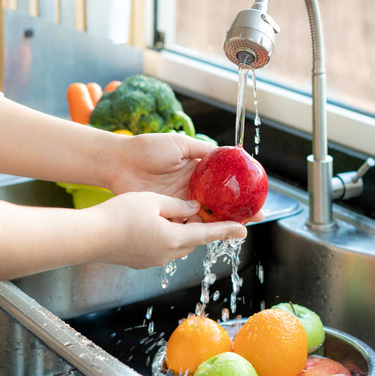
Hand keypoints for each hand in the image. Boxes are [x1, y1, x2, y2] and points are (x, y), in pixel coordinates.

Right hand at [91, 191, 246, 267]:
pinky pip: (159, 248)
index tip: (244, 230)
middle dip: (199, 228)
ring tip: (176, 215)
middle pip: (192, 240)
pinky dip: (164, 236)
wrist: (89, 237)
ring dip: (180, 232)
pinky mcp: (139, 261)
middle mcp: (167, 253)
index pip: (208, 234)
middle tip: (205, 213)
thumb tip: (193, 208)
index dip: (227, 231)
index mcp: (174, 238)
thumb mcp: (153, 201)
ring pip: (175, 244)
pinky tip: (152, 224)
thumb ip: (177, 205)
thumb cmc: (120, 215)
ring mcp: (152, 260)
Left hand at [104, 133, 265, 222]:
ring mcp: (178, 204)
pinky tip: (210, 231)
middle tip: (253, 219)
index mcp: (196, 173)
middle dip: (235, 213)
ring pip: (204, 217)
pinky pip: (184, 224)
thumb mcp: (180, 144)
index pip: (222, 185)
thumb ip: (203, 150)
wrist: (120, 162)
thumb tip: (228, 153)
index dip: (238, 192)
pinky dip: (196, 229)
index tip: (255, 197)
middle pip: (217, 205)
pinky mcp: (166, 214)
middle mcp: (190, 190)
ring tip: (235, 227)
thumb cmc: (147, 149)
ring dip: (219, 223)